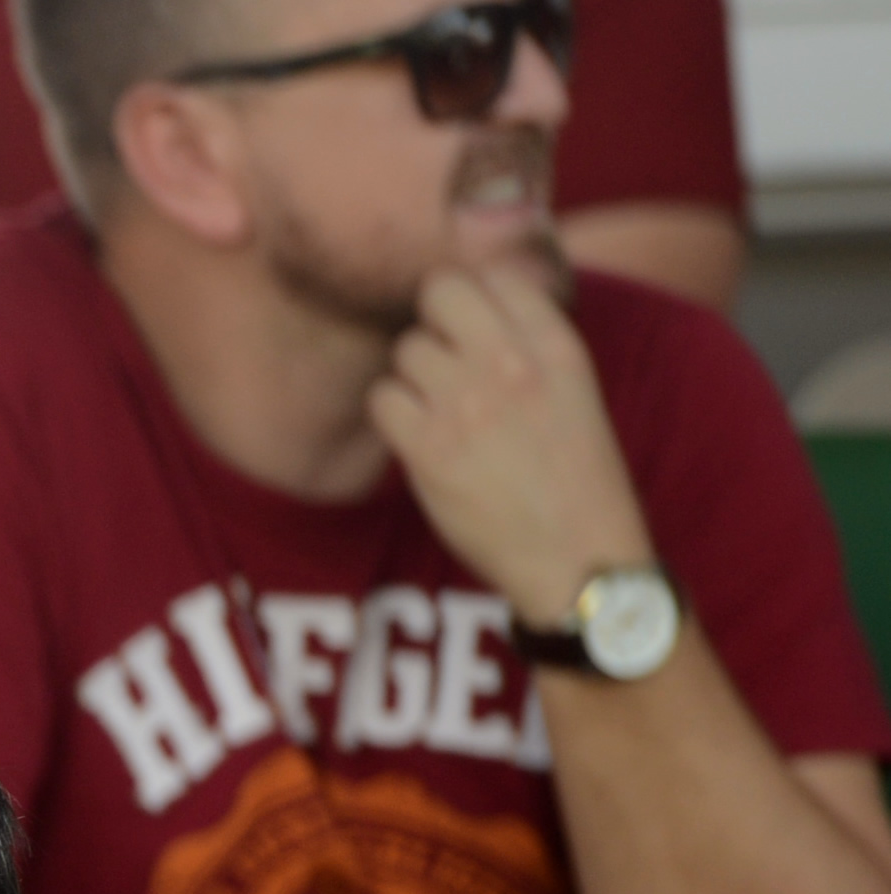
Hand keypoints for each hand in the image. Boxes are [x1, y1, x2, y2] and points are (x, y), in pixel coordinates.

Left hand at [368, 267, 654, 628]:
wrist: (577, 556)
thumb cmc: (576, 479)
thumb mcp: (574, 391)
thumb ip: (531, 343)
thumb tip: (479, 304)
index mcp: (558, 345)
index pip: (497, 272)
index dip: (475, 297)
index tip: (475, 330)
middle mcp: (511, 363)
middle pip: (440, 290)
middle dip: (432, 321)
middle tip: (443, 362)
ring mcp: (467, 403)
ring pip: (406, 348)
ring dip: (412, 377)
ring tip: (439, 413)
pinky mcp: (429, 448)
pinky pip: (382, 398)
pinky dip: (391, 416)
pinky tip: (416, 437)